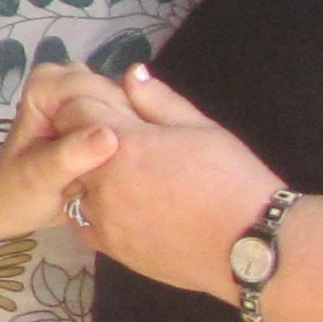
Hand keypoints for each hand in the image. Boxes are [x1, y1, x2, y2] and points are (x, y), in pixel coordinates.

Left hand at [0, 63, 125, 239]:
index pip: (99, 88)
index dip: (114, 119)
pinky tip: (130, 165)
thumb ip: (70, 154)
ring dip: (133, 134)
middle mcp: (67, 82)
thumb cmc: (18, 190)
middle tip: (119, 167)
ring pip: (128, 106)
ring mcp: (83, 96)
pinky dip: (134, 140)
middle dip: (126, 127)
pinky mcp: (98, 114)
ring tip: (122, 168)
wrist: (11, 205)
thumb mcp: (41, 176)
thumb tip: (109, 137)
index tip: (116, 157)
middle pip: (118, 94)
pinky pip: (129, 119)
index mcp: (46, 87)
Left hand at [54, 65, 285, 296]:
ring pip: (73, 185)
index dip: (91, 105)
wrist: (251, 245)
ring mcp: (102, 218)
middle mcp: (102, 180)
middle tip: (124, 145)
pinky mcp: (110, 248)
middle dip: (87, 139)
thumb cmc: (232, 178)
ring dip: (89, 176)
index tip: (114, 111)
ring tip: (129, 178)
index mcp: (123, 143)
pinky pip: (83, 222)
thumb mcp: (201, 127)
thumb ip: (158, 99)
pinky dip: (94, 210)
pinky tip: (125, 206)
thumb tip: (130, 73)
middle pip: (71, 147)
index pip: (74, 109)